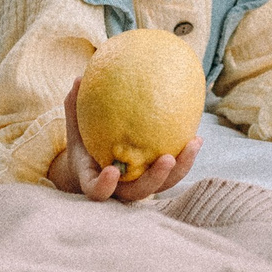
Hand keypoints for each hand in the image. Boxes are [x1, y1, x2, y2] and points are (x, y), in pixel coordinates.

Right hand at [48, 83, 200, 200]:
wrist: (95, 166)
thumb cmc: (83, 143)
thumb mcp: (76, 128)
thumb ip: (74, 107)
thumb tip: (78, 78)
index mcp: (95, 180)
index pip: (97, 191)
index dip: (104, 185)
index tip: (111, 171)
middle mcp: (119, 189)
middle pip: (138, 193)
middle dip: (155, 178)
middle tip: (167, 159)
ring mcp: (139, 186)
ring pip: (162, 185)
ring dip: (180, 168)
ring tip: (194, 143)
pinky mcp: (155, 180)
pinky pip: (173, 173)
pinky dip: (186, 158)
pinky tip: (197, 138)